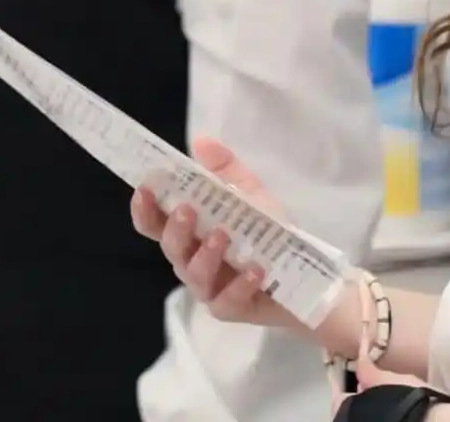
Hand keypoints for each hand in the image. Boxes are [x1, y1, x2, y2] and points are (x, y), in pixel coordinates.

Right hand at [130, 137, 299, 329]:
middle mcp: (191, 261)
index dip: (144, 208)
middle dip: (175, 228)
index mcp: (190, 233)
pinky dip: (240, 285)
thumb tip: (200, 141)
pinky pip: (228, 301)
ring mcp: (209, 288)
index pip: (155, 224)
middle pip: (170, 248)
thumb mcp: (250, 195)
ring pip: (194, 275)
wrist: (304, 276)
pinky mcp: (231, 309)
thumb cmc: (268, 233)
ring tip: (222, 236)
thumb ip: (226, 170)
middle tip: (187, 210)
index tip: (145, 188)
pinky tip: (256, 269)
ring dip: (205, 255)